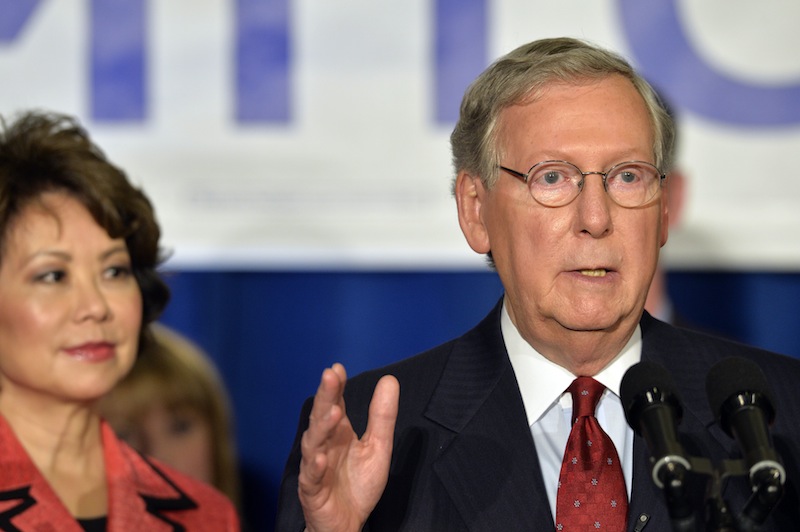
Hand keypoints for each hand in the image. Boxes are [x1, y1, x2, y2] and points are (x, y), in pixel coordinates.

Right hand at [298, 363, 399, 531]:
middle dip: (326, 397)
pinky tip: (318, 458)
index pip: (335, 404)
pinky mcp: (312, 491)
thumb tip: (390, 380)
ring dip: (321, 428)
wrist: (347, 524)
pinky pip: (310, 477)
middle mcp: (323, 445)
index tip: (337, 368)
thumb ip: (382, 416)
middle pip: (322, 417)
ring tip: (331, 412)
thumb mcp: (378, 447)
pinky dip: (313, 467)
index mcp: (338, 433)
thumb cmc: (357, 486)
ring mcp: (315, 467)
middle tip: (330, 376)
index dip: (335, 387)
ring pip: (313, 444)